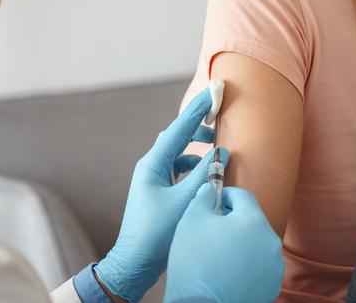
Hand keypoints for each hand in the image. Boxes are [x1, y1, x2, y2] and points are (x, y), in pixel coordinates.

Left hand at [95, 84, 228, 302]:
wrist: (134, 263)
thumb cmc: (156, 233)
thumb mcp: (184, 202)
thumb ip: (204, 176)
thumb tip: (221, 154)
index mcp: (153, 165)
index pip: (178, 130)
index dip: (197, 111)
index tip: (212, 92)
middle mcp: (151, 169)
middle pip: (176, 139)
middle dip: (196, 127)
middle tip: (217, 118)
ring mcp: (153, 181)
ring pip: (178, 156)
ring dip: (196, 150)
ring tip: (216, 148)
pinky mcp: (159, 194)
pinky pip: (178, 172)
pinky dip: (193, 168)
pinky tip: (206, 174)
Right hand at [165, 184, 284, 302]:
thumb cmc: (195, 260)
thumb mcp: (191, 219)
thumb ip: (203, 197)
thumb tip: (210, 189)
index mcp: (253, 220)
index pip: (242, 195)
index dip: (224, 195)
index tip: (211, 204)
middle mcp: (271, 241)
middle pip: (251, 219)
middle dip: (232, 219)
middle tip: (211, 229)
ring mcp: (275, 266)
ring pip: (256, 242)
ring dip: (240, 241)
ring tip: (218, 251)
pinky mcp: (272, 285)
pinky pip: (260, 264)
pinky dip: (246, 262)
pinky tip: (228, 269)